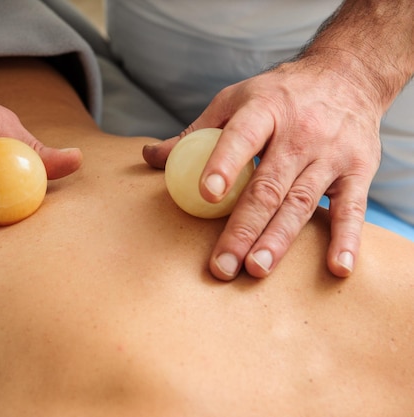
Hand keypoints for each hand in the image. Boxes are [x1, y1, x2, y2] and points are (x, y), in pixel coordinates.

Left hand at [143, 59, 381, 278]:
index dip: (224, 164)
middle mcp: (300, 132)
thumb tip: (150, 157)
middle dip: (243, 228)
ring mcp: (331, 153)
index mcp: (264, 109)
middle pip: (268, 186)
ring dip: (278, 239)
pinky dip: (347, 240)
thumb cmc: (278, 95)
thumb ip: (195, 132)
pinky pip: (352, 209)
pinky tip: (337, 269)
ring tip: (256, 269)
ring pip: (301, 202)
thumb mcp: (234, 100)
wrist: (347, 75)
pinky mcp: (358, 170)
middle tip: (223, 264)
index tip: (207, 193)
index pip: (241, 137)